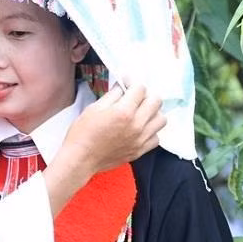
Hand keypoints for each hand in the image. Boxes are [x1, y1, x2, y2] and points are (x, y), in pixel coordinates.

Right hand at [43, 84, 164, 213]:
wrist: (80, 158)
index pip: (140, 89)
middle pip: (156, 101)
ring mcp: (140, 139)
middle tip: (135, 97)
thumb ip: (112, 95)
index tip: (126, 83)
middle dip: (145, 95)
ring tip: (140, 113)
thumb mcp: (94, 108)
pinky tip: (139, 129)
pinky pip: (156, 137)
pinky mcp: (140, 151)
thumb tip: (122, 87)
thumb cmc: (82, 133)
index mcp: (123, 112)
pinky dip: (151, 131)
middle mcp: (136, 125)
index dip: (132, 82)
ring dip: (152, 113)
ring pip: (161, 119)